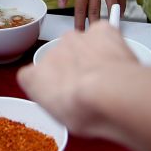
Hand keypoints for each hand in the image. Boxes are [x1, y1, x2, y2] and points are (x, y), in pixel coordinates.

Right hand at [17, 22, 135, 134]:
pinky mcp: (99, 31)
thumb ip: (56, 103)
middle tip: (89, 90)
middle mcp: (52, 52)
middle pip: (60, 59)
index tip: (64, 96)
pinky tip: (116, 64)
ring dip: (90, 58)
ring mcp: (75, 39)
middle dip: (73, 70)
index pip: (34, 77)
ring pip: (81, 46)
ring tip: (106, 81)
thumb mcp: (62, 119)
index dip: (51, 87)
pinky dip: (109, 46)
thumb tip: (66, 104)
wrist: (113, 93)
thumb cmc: (87, 109)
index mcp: (34, 76)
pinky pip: (102, 35)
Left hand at [57, 0, 125, 30]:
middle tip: (92, 36)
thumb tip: (61, 4)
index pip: (81, 10)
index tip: (80, 33)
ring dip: (110, 18)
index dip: (80, 23)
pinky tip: (120, 12)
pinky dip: (122, 5)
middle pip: (96, 12)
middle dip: (94, 25)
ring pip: (111, 6)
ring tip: (108, 27)